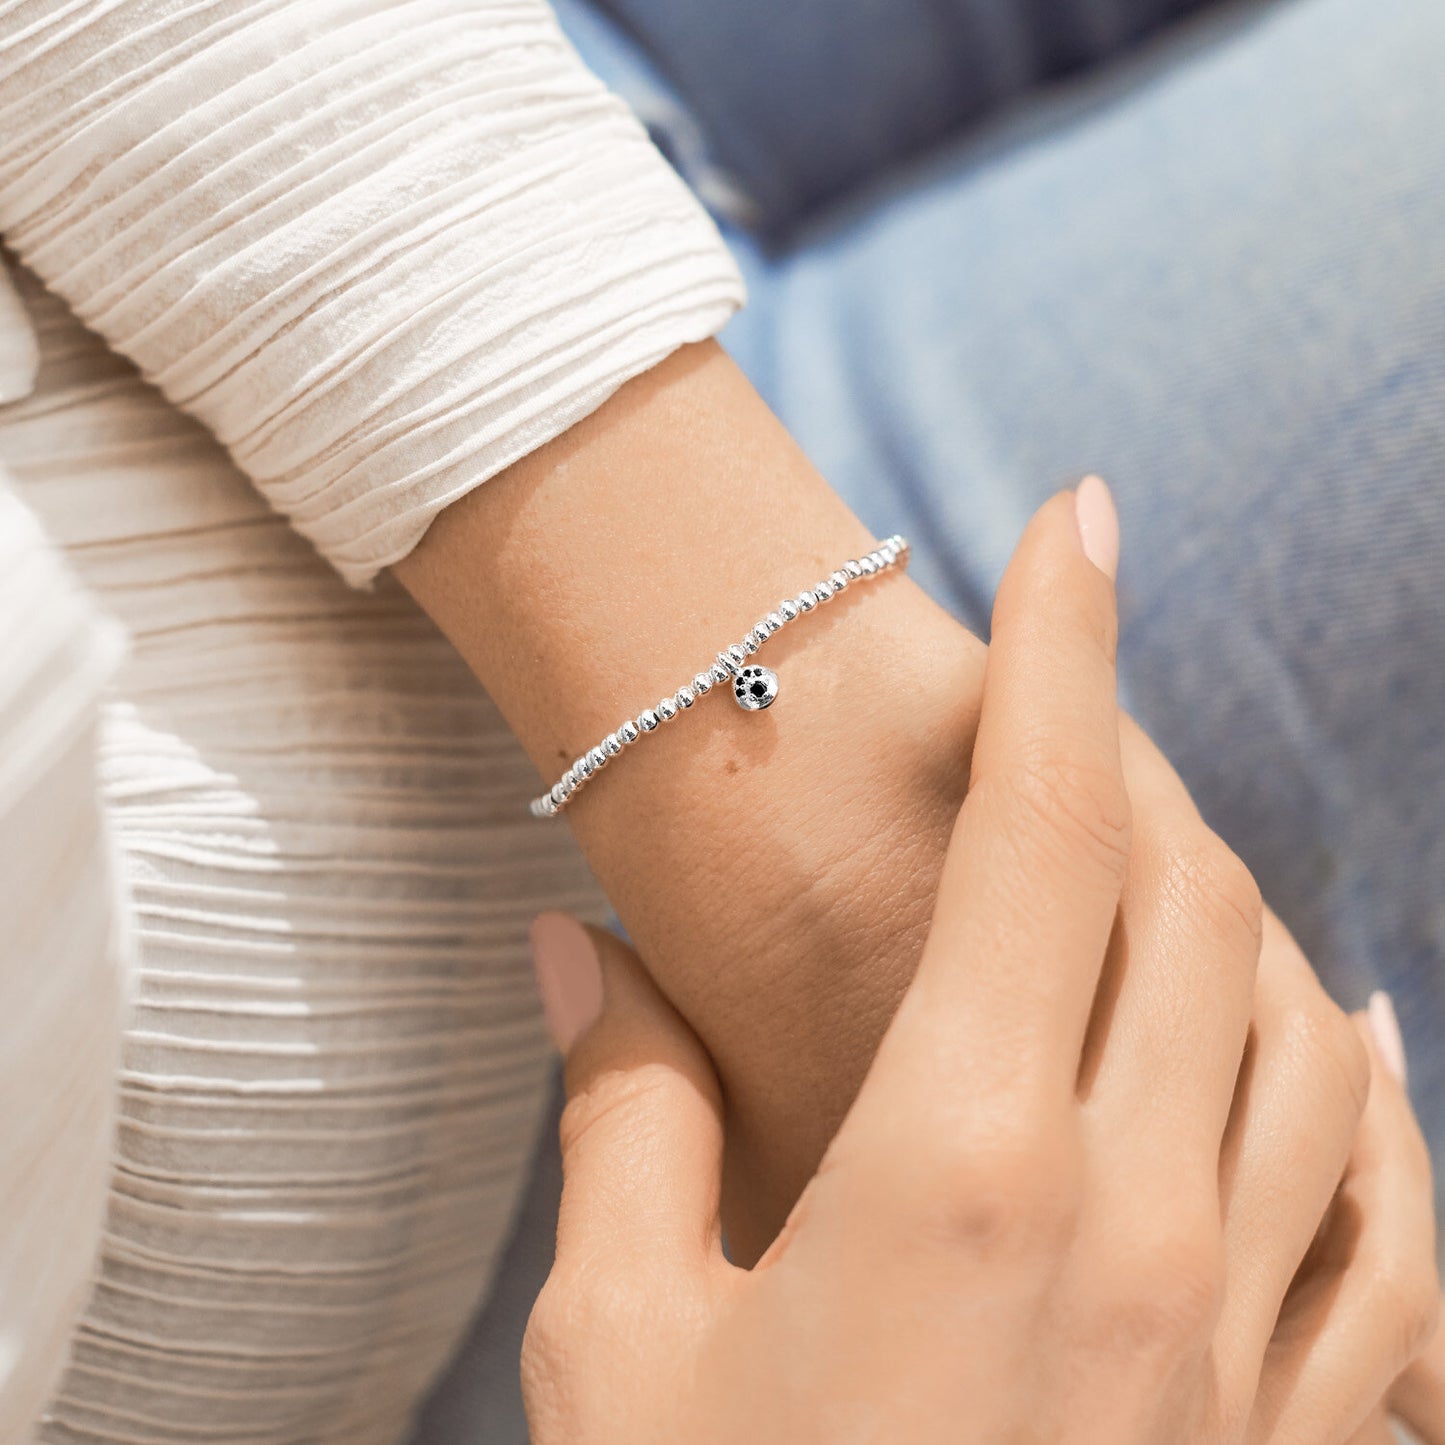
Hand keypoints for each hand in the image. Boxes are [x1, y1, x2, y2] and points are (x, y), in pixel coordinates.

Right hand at [523, 487, 1437, 1442]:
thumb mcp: (625, 1357)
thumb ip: (622, 1121)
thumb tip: (570, 951)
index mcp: (966, 1170)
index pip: (1042, 829)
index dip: (1060, 646)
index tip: (1075, 515)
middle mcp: (1149, 1226)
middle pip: (1194, 898)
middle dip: (1136, 761)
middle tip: (1069, 706)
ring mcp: (1261, 1342)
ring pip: (1324, 1032)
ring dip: (1247, 911)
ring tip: (1162, 858)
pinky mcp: (1315, 1441)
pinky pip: (1399, 1208)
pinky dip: (1369, 1090)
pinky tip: (1337, 1047)